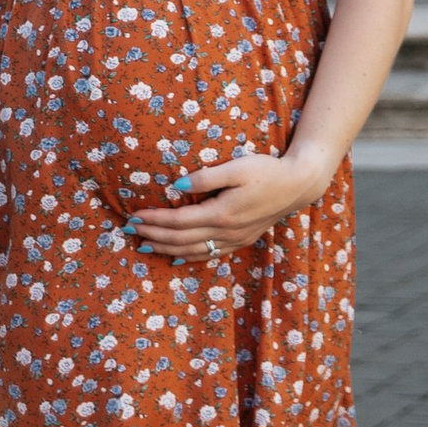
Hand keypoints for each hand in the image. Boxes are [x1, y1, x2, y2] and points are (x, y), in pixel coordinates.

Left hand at [129, 153, 323, 258]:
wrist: (298, 185)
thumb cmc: (267, 171)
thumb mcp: (236, 167)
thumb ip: (206, 177)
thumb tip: (177, 186)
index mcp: (222, 214)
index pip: (178, 222)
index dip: (154, 221)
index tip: (134, 217)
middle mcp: (226, 232)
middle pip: (181, 240)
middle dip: (153, 237)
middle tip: (129, 232)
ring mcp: (235, 240)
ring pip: (193, 252)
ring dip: (166, 250)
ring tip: (143, 247)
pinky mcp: (242, 240)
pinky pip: (209, 256)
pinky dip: (189, 258)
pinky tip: (176, 259)